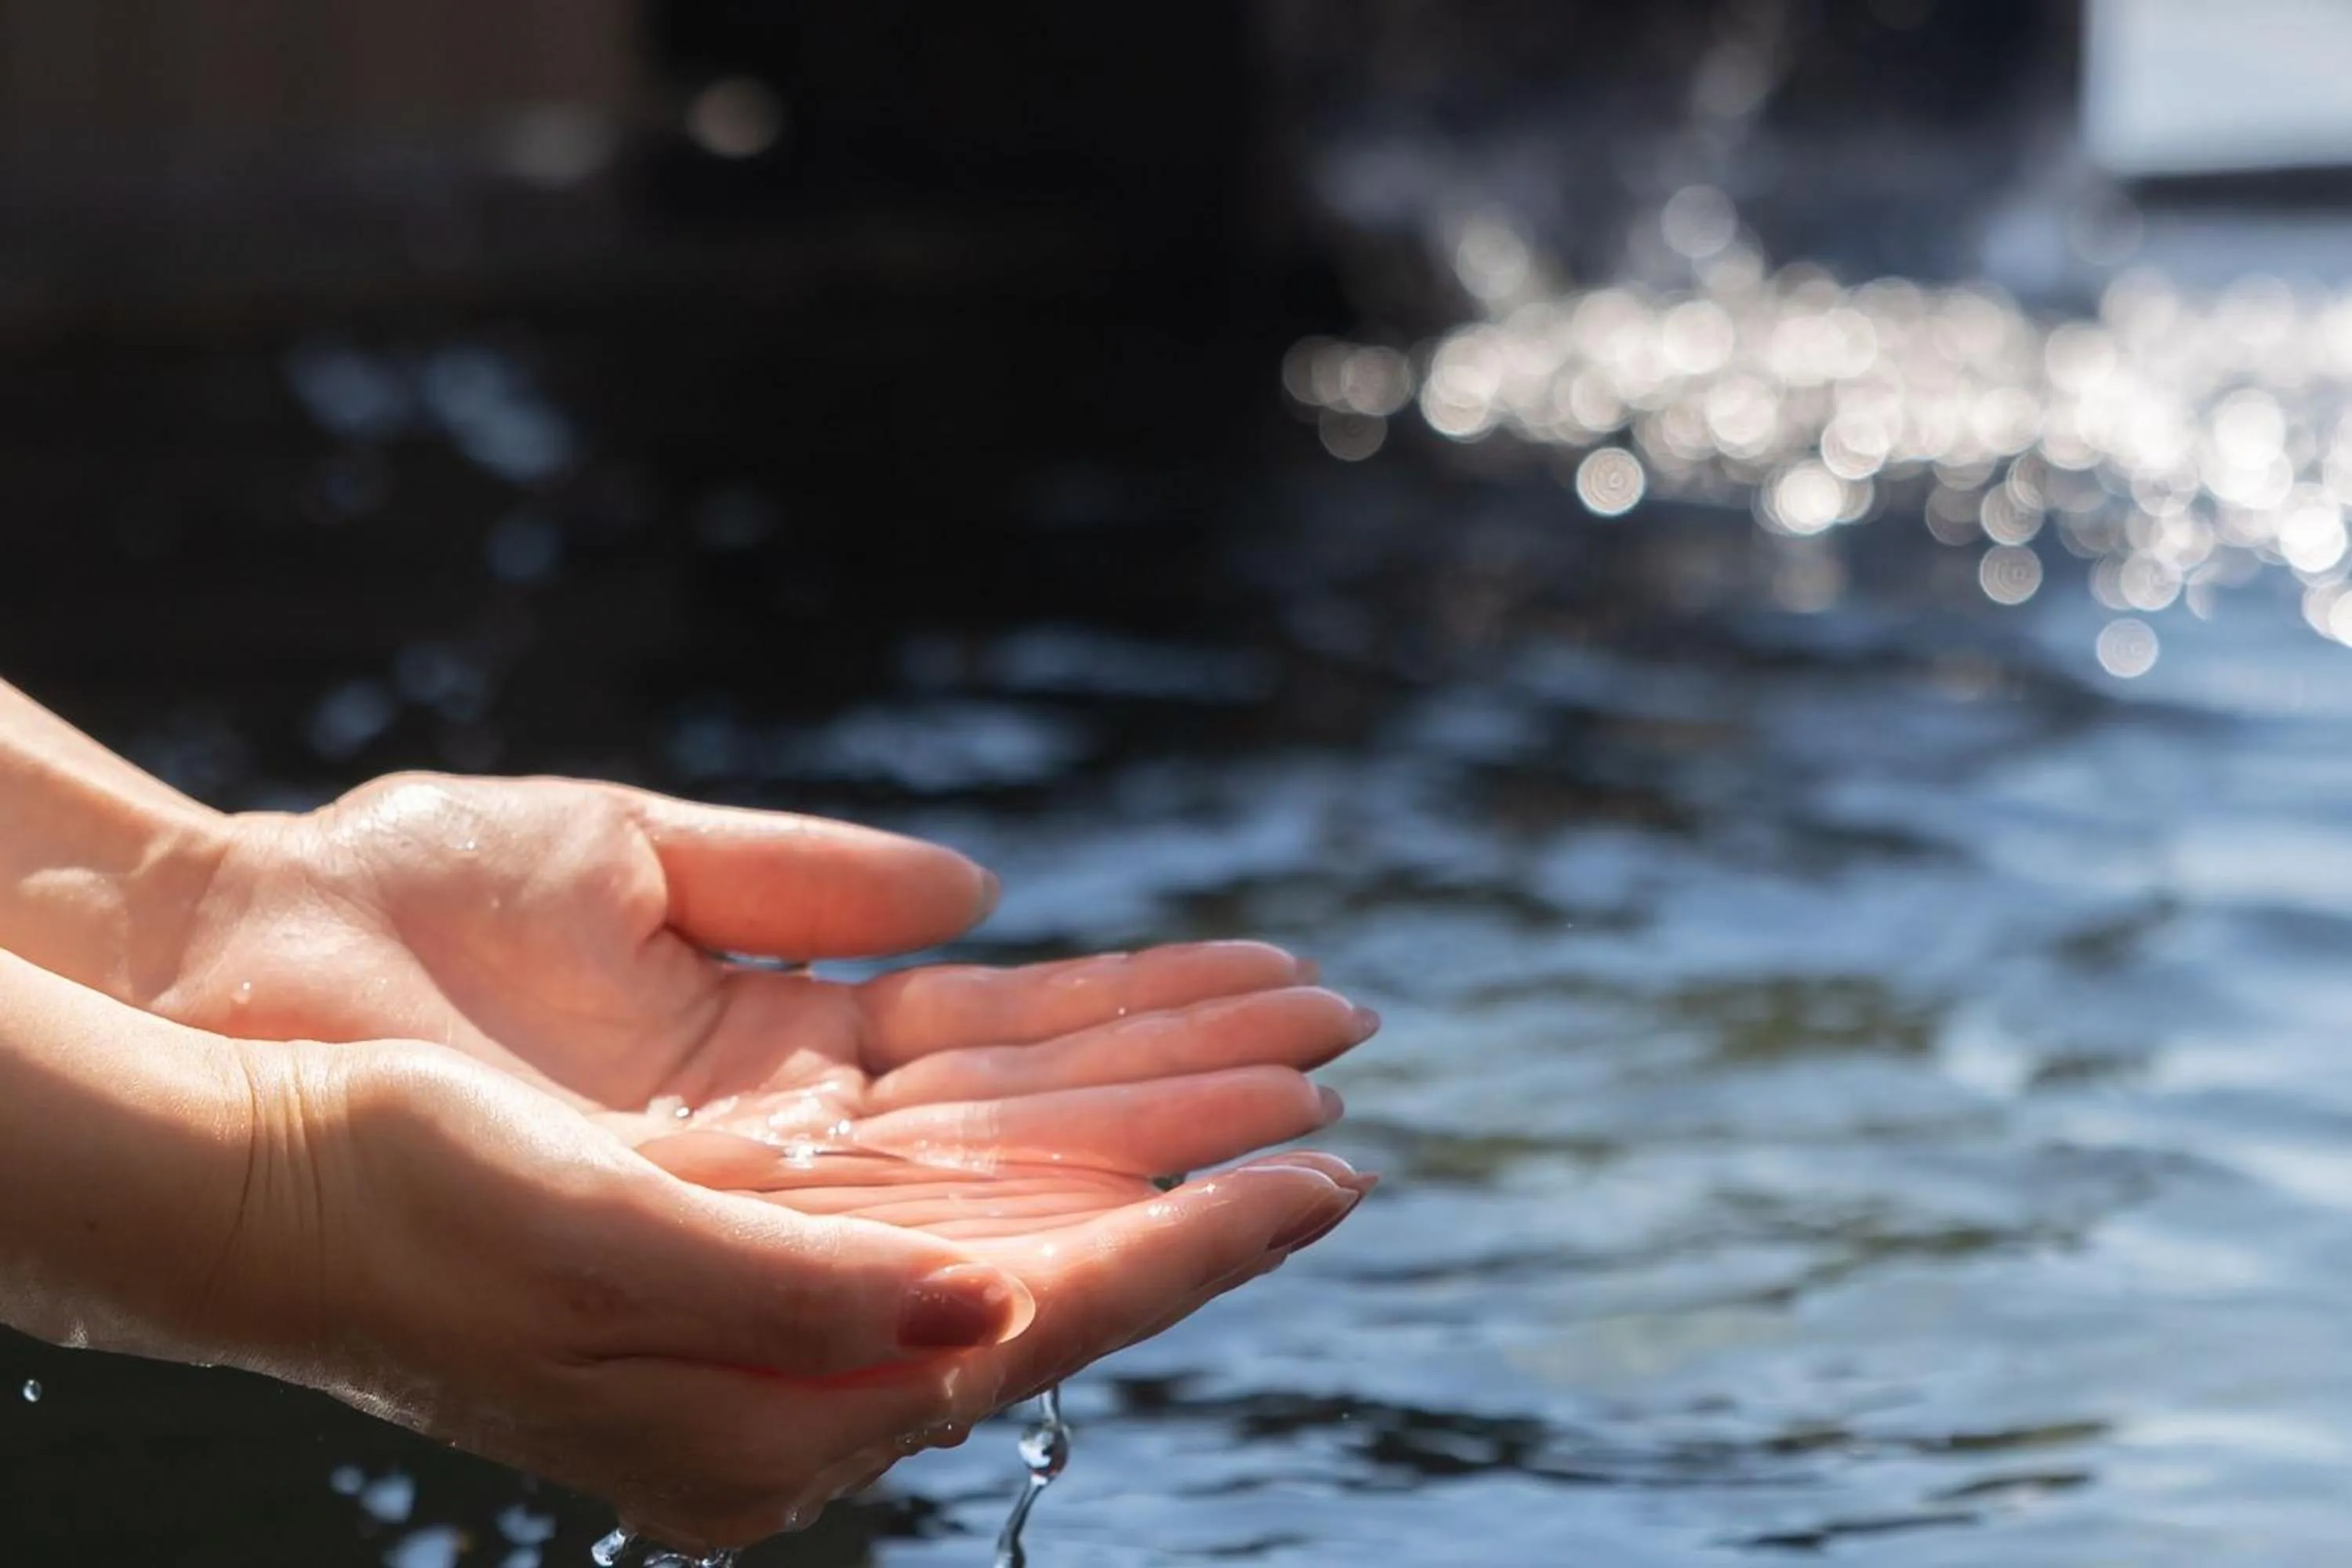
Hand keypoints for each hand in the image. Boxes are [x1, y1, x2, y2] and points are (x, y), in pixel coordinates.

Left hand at [156, 774, 1373, 1155]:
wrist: (228, 970)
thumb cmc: (399, 908)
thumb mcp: (639, 860)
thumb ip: (811, 880)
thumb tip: (980, 892)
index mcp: (785, 1072)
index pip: (1013, 1062)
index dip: (1156, 1028)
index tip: (1289, 993)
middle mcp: (784, 1177)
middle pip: (1035, 1149)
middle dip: (1197, 1110)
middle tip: (1348, 1068)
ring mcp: (738, 1233)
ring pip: (998, 1223)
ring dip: (1160, 1183)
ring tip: (1309, 1133)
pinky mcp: (679, 1275)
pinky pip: (882, 1288)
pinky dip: (1025, 1269)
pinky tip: (1153, 1231)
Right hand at [218, 1037, 1367, 1549]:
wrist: (247, 1162)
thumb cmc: (398, 1219)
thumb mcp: (600, 1258)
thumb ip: (809, 1297)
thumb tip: (999, 1307)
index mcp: (781, 1398)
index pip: (1042, 1308)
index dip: (1192, 1239)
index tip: (1329, 1173)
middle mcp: (806, 1328)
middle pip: (1060, 1221)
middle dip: (1200, 1137)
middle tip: (1340, 1061)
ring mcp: (786, 1241)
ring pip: (1016, 1151)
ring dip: (1141, 1084)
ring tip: (1272, 1023)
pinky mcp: (749, 1161)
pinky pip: (935, 1107)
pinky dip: (1037, 1060)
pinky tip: (1108, 1035)